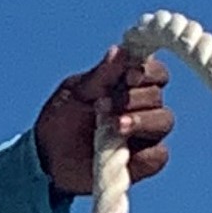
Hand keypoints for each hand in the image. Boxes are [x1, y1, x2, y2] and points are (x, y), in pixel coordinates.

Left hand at [35, 46, 170, 200]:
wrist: (48, 161)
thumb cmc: (60, 122)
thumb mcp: (74, 94)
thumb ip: (99, 76)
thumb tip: (120, 50)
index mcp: (128, 85)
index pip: (155, 72)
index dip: (148, 71)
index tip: (129, 76)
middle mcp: (142, 107)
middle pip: (157, 96)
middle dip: (135, 98)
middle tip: (105, 106)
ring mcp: (145, 135)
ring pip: (163, 121)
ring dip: (141, 121)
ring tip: (115, 126)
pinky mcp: (144, 162)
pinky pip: (159, 155)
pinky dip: (145, 153)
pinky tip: (123, 151)